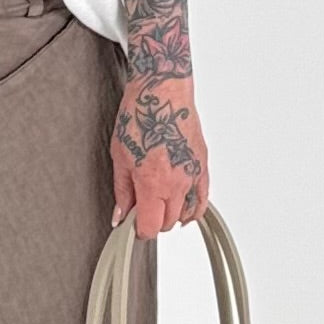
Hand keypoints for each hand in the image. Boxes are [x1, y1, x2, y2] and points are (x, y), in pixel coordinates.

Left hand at [110, 71, 208, 238]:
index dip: (139, 231)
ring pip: (185, 214)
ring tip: (158, 204)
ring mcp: (193, 175)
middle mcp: (177, 183)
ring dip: (171, 215)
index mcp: (153, 183)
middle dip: (153, 221)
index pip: (151, 226)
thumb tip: (121, 215)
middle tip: (141, 210)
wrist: (162, 92)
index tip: (133, 226)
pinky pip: (202, 199)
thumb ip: (123, 191)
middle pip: (168, 222)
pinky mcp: (203, 166)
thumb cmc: (140, 117)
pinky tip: (183, 208)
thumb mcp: (120, 157)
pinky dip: (192, 209)